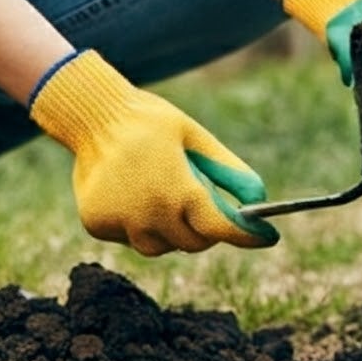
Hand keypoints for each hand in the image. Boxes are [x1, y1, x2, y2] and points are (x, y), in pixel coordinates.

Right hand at [29, 50, 277, 254]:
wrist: (92, 115)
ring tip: (162, 190)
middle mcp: (149, 215)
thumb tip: (260, 199)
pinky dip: (139, 222)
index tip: (269, 237)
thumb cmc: (151, 122)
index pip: (220, 228)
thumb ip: (229, 171)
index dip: (248, 236)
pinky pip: (130, 236)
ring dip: (170, 229)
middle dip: (204, 227)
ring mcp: (120, 223)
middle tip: (202, 201)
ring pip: (160, 246)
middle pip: (193, 242)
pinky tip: (133, 191)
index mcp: (178, 191)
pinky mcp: (97, 225)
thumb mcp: (196, 138)